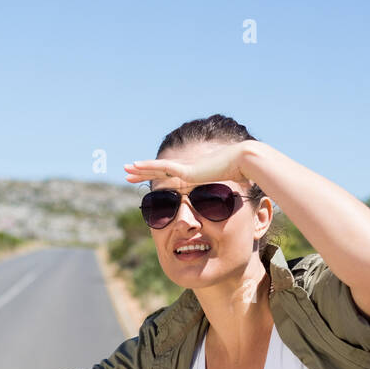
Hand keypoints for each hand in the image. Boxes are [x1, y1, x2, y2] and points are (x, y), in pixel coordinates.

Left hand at [123, 140, 256, 187]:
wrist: (244, 163)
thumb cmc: (241, 175)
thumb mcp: (229, 191)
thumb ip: (225, 198)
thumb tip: (231, 206)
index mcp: (195, 175)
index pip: (171, 177)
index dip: (157, 177)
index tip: (147, 181)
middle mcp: (187, 169)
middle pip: (160, 171)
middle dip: (143, 173)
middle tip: (128, 173)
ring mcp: (185, 168)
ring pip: (156, 168)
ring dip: (139, 169)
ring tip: (125, 169)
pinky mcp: (185, 169)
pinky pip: (161, 168)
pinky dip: (147, 167)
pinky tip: (134, 166)